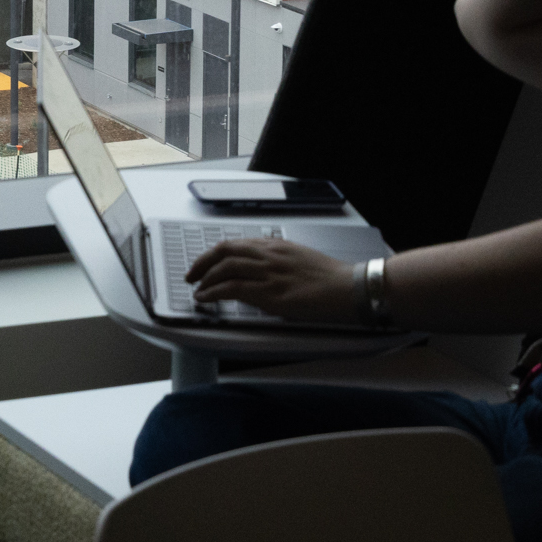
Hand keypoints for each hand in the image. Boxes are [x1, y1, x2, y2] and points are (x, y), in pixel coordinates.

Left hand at [186, 237, 359, 324]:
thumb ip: (277, 261)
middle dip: (202, 262)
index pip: (236, 243)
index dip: (215, 253)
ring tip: (197, 289)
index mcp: (276, 246)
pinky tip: (206, 298)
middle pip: (224, 251)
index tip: (205, 262)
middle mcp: (269, 255)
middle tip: (192, 274)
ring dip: (205, 279)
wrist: (349, 288)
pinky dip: (214, 292)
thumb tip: (259, 271)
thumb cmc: (329, 277)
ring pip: (225, 268)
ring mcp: (269, 273)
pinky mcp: (271, 293)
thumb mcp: (299, 259)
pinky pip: (233, 288)